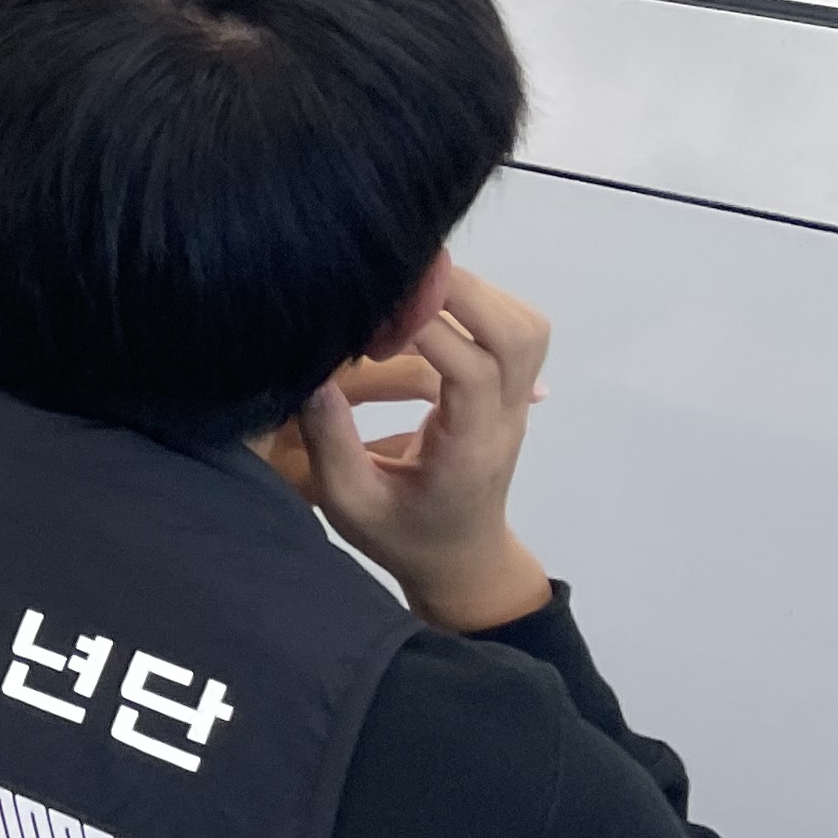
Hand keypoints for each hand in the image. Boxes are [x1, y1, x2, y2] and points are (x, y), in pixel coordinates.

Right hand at [277, 267, 557, 632]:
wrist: (463, 560)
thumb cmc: (403, 536)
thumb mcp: (349, 503)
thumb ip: (331, 442)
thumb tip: (312, 375)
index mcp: (469, 448)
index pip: (472, 369)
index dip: (427, 328)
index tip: (372, 316)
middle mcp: (507, 418)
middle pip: (516, 334)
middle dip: (459, 291)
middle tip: (394, 278)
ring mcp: (520, 403)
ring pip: (526, 325)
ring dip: (474, 293)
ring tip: (411, 290)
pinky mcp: (516, 390)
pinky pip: (519, 329)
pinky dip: (481, 303)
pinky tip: (431, 308)